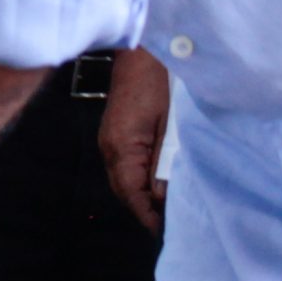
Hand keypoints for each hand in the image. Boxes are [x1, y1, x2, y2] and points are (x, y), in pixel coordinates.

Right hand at [99, 49, 169, 232]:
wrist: (143, 49)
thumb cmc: (161, 82)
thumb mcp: (172, 126)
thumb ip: (166, 164)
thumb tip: (162, 198)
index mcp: (122, 147)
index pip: (131, 195)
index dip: (148, 216)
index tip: (166, 232)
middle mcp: (109, 147)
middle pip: (124, 191)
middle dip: (145, 209)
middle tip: (171, 223)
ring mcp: (109, 139)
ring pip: (123, 179)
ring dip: (142, 194)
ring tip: (167, 205)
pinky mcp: (115, 132)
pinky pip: (125, 164)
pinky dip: (139, 177)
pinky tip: (157, 180)